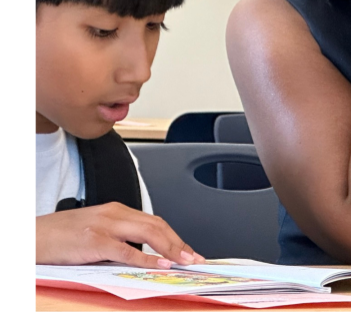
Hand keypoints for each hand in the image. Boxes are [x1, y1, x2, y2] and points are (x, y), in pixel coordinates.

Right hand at [36, 203, 203, 267]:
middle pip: (157, 225)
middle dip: (179, 242)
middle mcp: (114, 214)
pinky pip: (127, 250)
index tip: (188, 250)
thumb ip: (119, 238)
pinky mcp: (95, 241)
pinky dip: (148, 258)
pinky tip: (161, 264)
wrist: (31, 236)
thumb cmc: (60, 237)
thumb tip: (144, 254)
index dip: (175, 236)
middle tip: (195, 257)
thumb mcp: (95, 232)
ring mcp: (105, 226)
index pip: (154, 222)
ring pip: (148, 233)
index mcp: (116, 210)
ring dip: (171, 248)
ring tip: (185, 260)